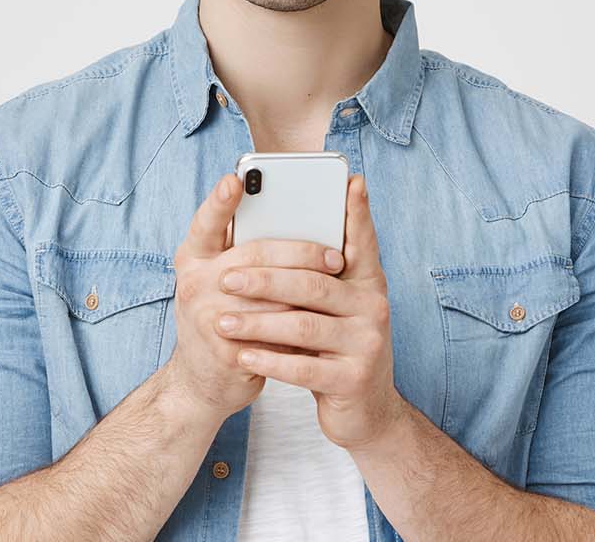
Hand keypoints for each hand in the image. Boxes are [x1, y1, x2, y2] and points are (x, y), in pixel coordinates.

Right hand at [164, 173, 345, 423]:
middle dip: (302, 252)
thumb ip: (246, 251)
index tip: (235, 179)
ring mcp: (206, 318)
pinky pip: (276, 331)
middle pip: (255, 254)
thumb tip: (300, 220)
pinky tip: (322, 318)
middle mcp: (194, 283)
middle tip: (337, 255)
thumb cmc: (222, 319)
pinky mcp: (227, 351)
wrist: (202, 384)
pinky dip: (303, 324)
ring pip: (273, 294)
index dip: (219, 202)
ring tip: (338, 283)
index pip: (204, 223)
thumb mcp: (220, 280)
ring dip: (310, 288)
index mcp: (193, 258)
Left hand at [215, 175, 402, 449]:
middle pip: (314, 283)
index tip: (350, 181)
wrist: (364, 414)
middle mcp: (373, 307)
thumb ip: (314, 276)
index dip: (358, 213)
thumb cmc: (335, 349)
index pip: (361, 241)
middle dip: (265, 278)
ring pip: (304, 324)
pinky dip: (269, 360)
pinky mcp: (353, 379)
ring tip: (220, 321)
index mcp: (368, 283)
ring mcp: (367, 344)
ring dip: (257, 322)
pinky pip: (303, 365)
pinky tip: (242, 356)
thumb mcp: (333, 310)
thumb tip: (272, 236)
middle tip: (225, 278)